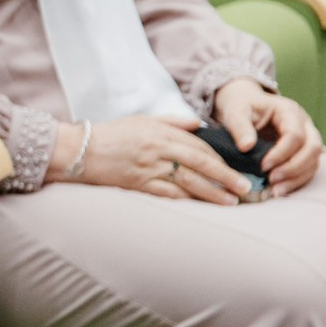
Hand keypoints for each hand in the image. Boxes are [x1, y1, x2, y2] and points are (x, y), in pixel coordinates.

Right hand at [73, 115, 252, 204]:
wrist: (81, 149)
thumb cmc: (112, 134)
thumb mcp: (143, 120)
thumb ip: (173, 122)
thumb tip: (199, 125)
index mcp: (161, 132)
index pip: (198, 145)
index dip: (220, 158)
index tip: (236, 168)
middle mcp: (158, 149)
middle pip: (199, 163)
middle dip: (225, 177)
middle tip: (244, 188)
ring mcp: (149, 168)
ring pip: (188, 181)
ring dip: (212, 193)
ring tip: (231, 202)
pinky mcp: (139, 184)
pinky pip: (167, 193)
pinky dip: (186, 200)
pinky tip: (200, 206)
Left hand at [214, 78, 322, 196]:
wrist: (243, 104)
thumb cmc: (240, 105)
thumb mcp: (235, 111)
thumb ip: (239, 126)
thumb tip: (246, 147)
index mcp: (289, 111)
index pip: (295, 134)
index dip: (282, 153)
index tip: (263, 166)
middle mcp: (304, 125)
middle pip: (313, 148)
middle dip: (294, 167)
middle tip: (272, 180)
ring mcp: (306, 139)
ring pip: (313, 161)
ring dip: (296, 178)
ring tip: (275, 191)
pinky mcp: (302, 152)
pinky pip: (307, 169)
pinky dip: (295, 181)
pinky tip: (279, 190)